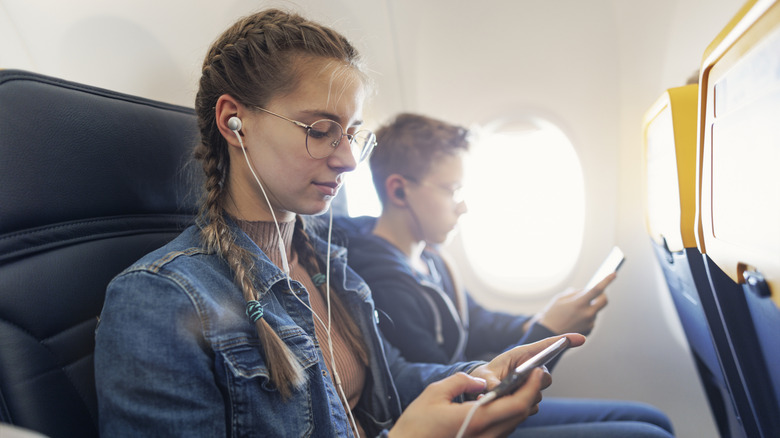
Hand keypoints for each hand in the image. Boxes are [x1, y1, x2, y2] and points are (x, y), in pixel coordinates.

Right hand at [389, 369, 543, 437]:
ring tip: (522, 385)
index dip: (531, 387)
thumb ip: (461, 382)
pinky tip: (503, 403)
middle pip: (520, 415)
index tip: (537, 371)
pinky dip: (509, 415)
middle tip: (534, 374)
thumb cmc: (416, 426)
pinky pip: (502, 431)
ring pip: (513, 424)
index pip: (516, 404)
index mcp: (477, 420)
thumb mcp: (434, 394)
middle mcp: (486, 436)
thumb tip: (480, 382)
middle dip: (531, 393)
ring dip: (522, 404)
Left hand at [469, 334, 585, 394]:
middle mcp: (531, 368)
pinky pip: (533, 405)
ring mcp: (533, 383)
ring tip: (506, 394)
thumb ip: (489, 382)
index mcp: (523, 355)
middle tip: (520, 382)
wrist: (483, 389)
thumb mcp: (483, 376)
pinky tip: (510, 402)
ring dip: (525, 395)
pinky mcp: (531, 397)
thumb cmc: (484, 376)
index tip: (581, 338)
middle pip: (545, 375)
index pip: (548, 345)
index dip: (565, 340)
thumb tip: (494, 390)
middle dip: (535, 381)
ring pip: (538, 392)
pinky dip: (522, 406)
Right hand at [533, 273, 614, 334]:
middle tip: (595, 294)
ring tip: (574, 312)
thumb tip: (586, 291)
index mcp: (579, 303)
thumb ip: (575, 293)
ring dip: (590, 307)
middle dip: (602, 295)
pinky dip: (586, 317)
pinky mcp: (589, 330)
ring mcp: (589, 323)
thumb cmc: (552, 314)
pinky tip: (574, 320)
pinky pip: (592, 319)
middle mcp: (587, 314)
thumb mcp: (560, 299)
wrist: (548, 334)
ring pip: (596, 310)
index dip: (607, 280)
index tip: (614, 273)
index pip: (597, 289)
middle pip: (604, 300)